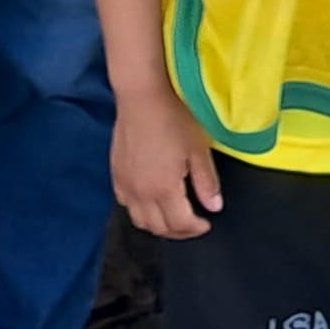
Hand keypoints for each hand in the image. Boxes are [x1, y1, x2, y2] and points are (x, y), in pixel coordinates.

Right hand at [110, 90, 222, 237]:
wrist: (141, 97)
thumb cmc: (173, 119)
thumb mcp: (198, 150)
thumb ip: (206, 182)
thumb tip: (214, 207)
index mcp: (164, 190)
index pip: (180, 224)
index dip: (196, 228)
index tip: (207, 223)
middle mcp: (141, 194)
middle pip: (159, 228)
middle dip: (179, 231)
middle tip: (192, 223)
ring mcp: (126, 185)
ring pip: (139, 220)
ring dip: (158, 225)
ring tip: (172, 215)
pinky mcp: (116, 174)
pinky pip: (125, 204)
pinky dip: (139, 210)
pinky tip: (150, 199)